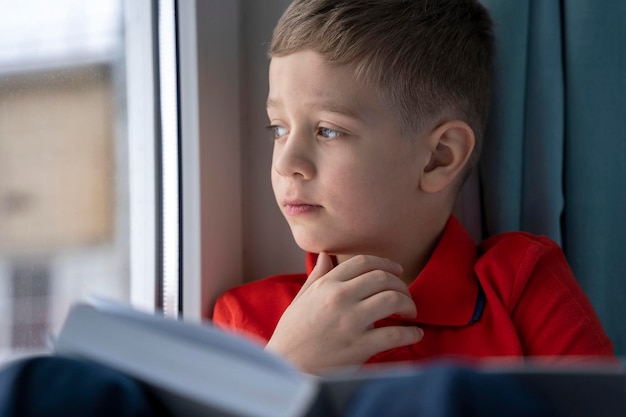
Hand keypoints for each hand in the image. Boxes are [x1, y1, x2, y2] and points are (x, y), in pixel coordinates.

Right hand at [265, 253, 423, 373]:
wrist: (287, 368)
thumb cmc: (293, 334)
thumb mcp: (301, 299)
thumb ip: (317, 276)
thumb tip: (325, 255)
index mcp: (326, 285)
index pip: (364, 262)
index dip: (386, 264)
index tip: (397, 271)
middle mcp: (339, 298)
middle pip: (383, 278)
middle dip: (401, 285)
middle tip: (406, 295)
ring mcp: (350, 322)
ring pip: (393, 300)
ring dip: (408, 304)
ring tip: (410, 313)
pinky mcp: (359, 347)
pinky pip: (395, 334)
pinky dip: (411, 333)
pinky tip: (414, 334)